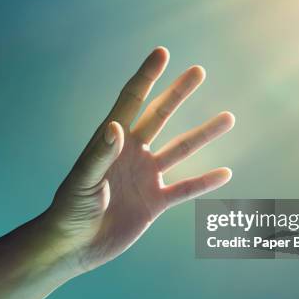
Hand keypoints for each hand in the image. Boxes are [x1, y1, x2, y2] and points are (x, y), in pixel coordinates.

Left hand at [49, 47, 234, 270]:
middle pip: (160, 116)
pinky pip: (185, 189)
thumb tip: (117, 126)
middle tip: (198, 71)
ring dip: (204, 134)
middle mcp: (132, 153)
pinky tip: (225, 173)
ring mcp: (145, 176)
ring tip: (228, 118)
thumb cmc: (69, 209)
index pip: (131, 101)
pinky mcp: (154, 202)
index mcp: (111, 141)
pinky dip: (205, 182)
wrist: (74, 245)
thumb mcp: (83, 181)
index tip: (162, 53)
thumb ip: (100, 155)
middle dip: (178, 93)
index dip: (147, 76)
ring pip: (180, 149)